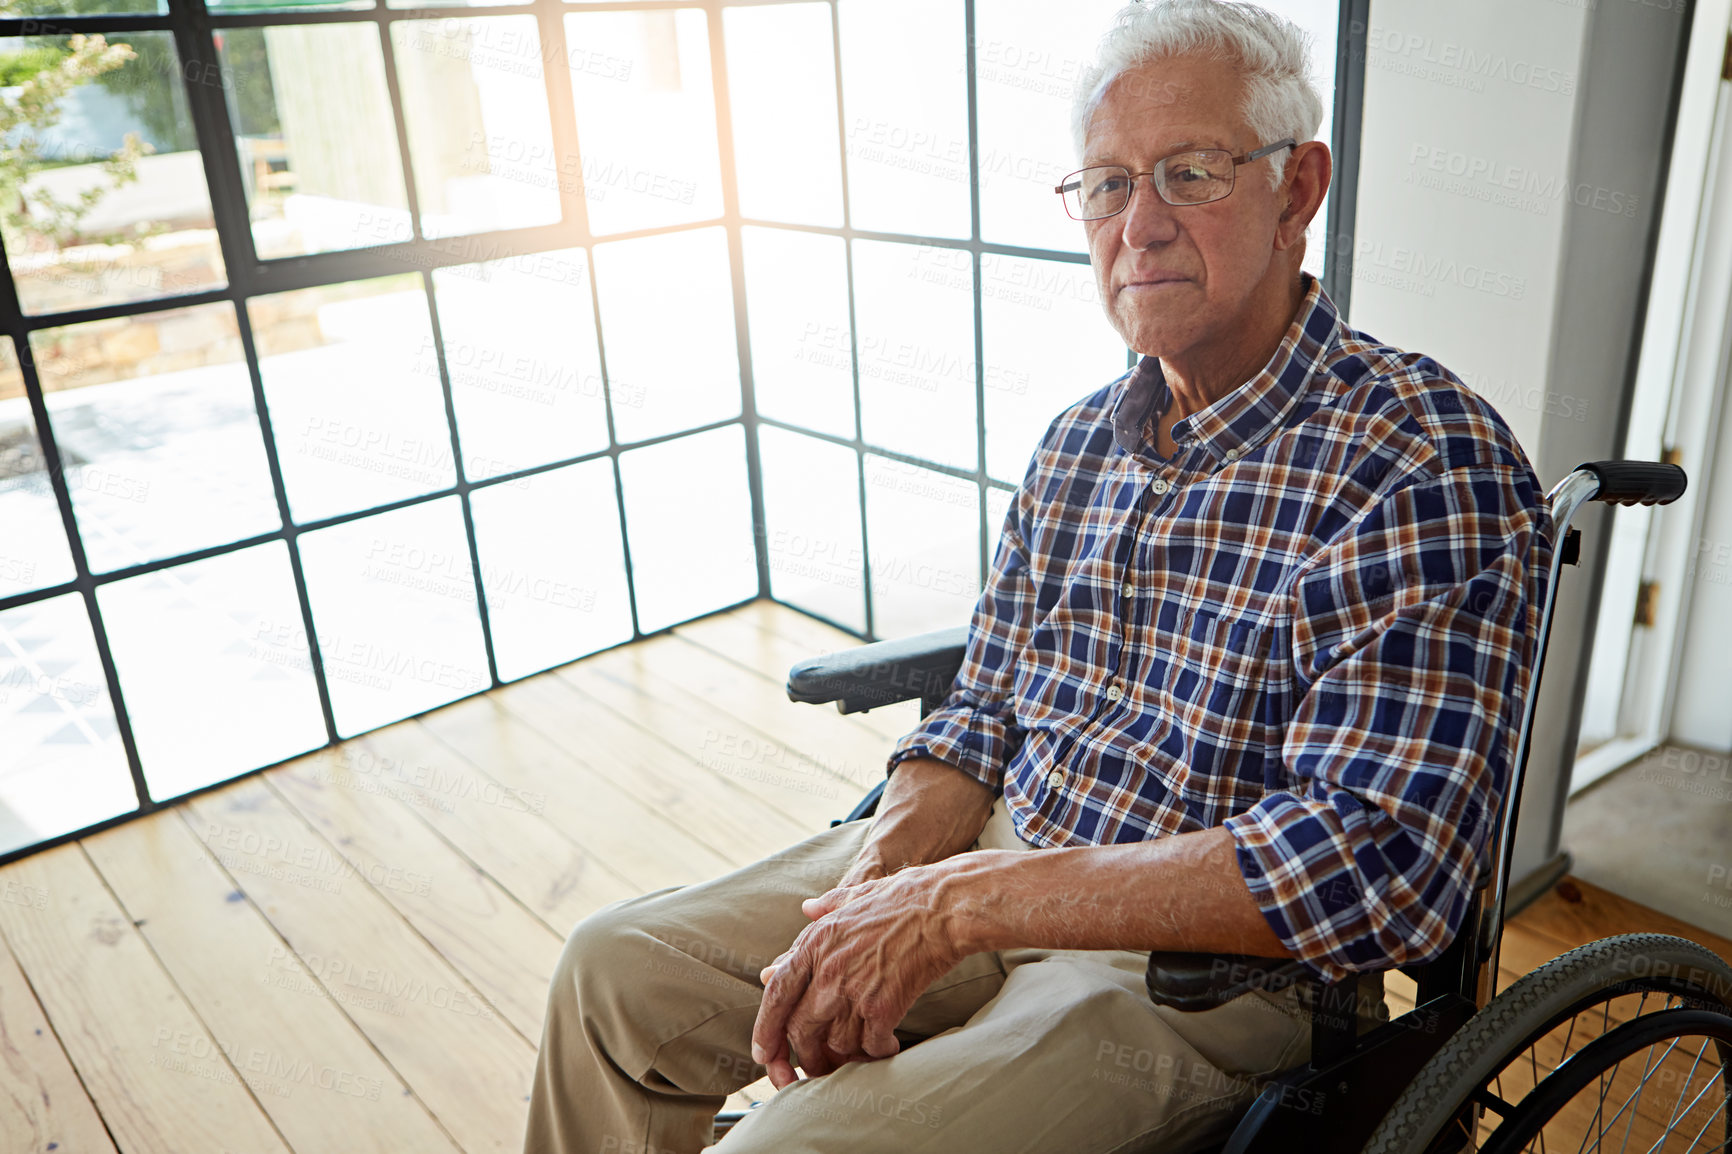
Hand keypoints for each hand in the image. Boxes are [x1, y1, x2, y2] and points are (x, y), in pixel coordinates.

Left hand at [750, 861, 968, 1088]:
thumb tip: (807, 908)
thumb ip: (827, 906)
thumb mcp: (855, 894)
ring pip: (833, 1044)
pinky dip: (876, 1054)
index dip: (764, 1030)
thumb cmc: (904, 897)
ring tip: (855, 1060)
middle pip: (799, 1030)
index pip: (776, 994)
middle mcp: (828, 970)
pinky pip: (869, 1047)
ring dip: (842, 1059)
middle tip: (812, 1071)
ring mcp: (853, 991)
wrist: (944, 907)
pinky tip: (887, 1047)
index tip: (763, 1054)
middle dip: (802, 1058)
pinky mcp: (883, 1007)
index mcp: (815, 942)